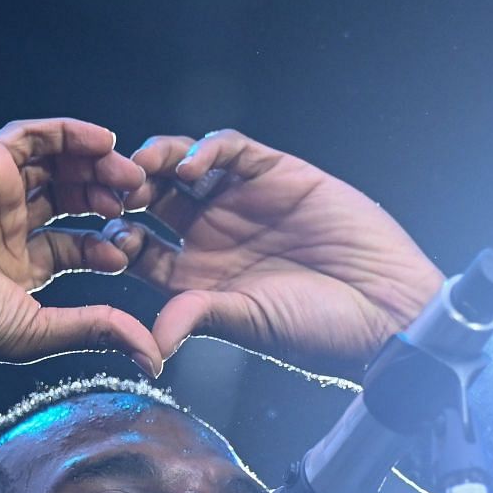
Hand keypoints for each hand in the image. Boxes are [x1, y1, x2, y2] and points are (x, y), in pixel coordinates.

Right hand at [0, 119, 162, 374]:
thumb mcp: (41, 330)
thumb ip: (98, 330)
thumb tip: (153, 357)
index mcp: (15, 265)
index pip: (73, 247)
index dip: (105, 248)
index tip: (126, 254)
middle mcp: (7, 225)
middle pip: (69, 200)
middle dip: (107, 201)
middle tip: (139, 205)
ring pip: (57, 165)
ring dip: (97, 166)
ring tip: (131, 178)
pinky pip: (34, 136)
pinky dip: (71, 133)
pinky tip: (104, 142)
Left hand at [111, 130, 443, 380]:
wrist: (386, 307)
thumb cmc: (320, 329)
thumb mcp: (249, 324)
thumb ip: (198, 316)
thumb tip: (149, 343)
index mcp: (197, 278)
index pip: (139, 249)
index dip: (118, 240)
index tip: (107, 241)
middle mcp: (213, 236)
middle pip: (152, 201)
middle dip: (129, 193)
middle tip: (115, 193)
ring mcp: (242, 201)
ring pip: (182, 167)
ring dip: (157, 162)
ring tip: (143, 170)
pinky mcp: (275, 172)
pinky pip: (229, 149)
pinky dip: (206, 149)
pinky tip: (191, 166)